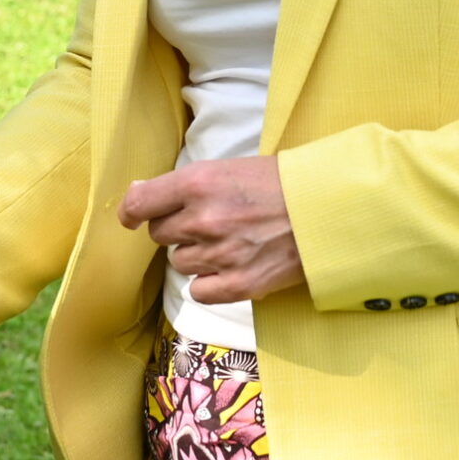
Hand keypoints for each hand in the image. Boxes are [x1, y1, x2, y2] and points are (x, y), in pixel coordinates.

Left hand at [119, 156, 304, 303]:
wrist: (327, 209)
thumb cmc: (279, 183)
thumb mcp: (228, 168)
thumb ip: (183, 185)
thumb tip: (136, 197)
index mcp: (198, 183)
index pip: (140, 204)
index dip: (131, 212)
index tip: (131, 217)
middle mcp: (204, 219)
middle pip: (159, 235)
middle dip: (176, 229)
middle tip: (207, 221)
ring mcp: (221, 255)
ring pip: (179, 263)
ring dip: (195, 254)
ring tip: (227, 241)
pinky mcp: (240, 285)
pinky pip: (199, 291)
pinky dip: (209, 283)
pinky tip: (230, 267)